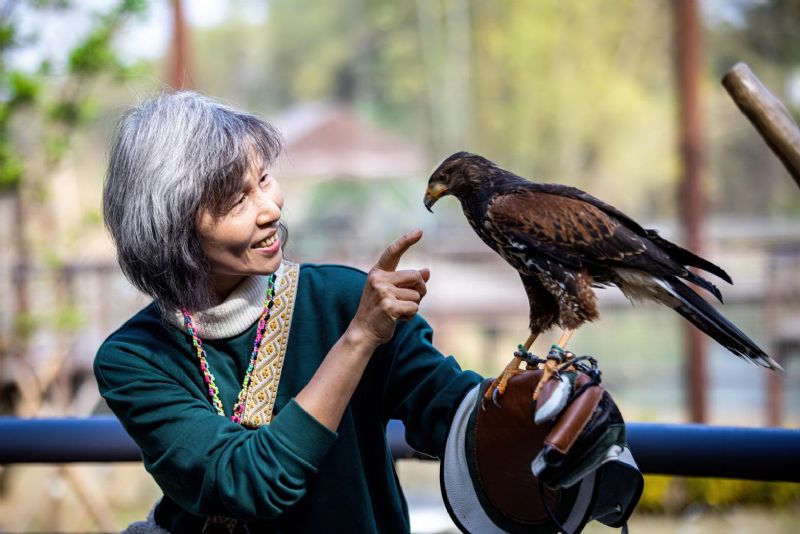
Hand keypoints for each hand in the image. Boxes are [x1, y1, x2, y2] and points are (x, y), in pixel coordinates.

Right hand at [348, 229, 429, 348]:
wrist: (363, 332)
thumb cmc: (379, 311)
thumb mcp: (391, 292)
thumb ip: (408, 282)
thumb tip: (427, 271)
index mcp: (378, 272)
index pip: (393, 252)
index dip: (406, 240)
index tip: (420, 231)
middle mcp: (378, 279)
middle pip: (416, 277)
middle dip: (420, 290)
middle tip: (411, 301)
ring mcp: (382, 292)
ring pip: (417, 295)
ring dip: (414, 306)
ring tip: (398, 312)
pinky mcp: (389, 306)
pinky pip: (414, 307)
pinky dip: (411, 315)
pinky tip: (398, 319)